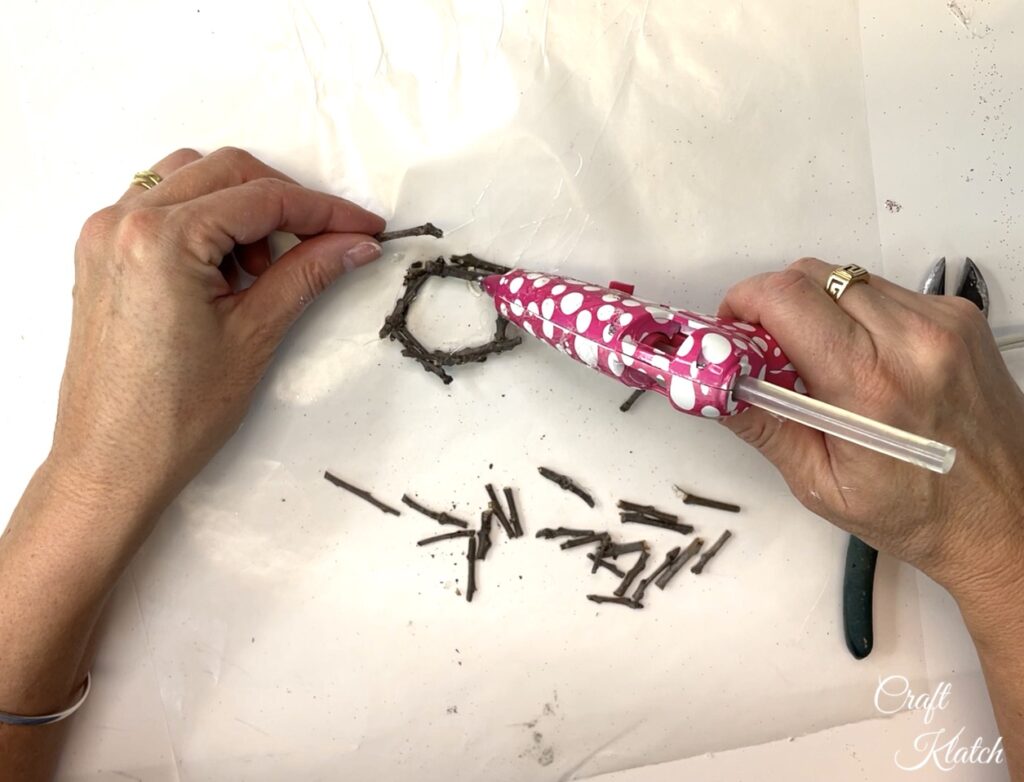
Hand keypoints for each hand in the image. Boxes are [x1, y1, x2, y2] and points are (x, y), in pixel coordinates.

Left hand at [52, 147, 384, 520]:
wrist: (112, 464)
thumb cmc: (173, 415)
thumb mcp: (254, 335)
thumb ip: (306, 274)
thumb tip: (354, 244)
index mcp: (160, 239)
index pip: (262, 199)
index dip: (324, 211)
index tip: (363, 228)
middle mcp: (123, 221)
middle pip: (226, 172)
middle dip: (285, 202)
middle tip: (326, 243)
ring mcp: (104, 235)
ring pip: (191, 178)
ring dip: (241, 207)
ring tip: (263, 268)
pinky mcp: (101, 254)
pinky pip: (161, 205)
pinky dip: (204, 220)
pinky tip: (226, 270)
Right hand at [718, 258, 1023, 597]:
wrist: (1006, 520)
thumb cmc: (915, 515)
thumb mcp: (819, 483)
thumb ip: (761, 424)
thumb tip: (708, 383)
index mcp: (870, 385)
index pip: (787, 298)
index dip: (744, 302)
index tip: (731, 330)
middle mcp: (912, 340)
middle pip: (811, 274)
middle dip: (773, 303)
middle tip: (765, 348)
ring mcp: (942, 322)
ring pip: (846, 278)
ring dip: (816, 307)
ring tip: (818, 359)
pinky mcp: (960, 317)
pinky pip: (884, 291)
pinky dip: (857, 314)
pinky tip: (863, 358)